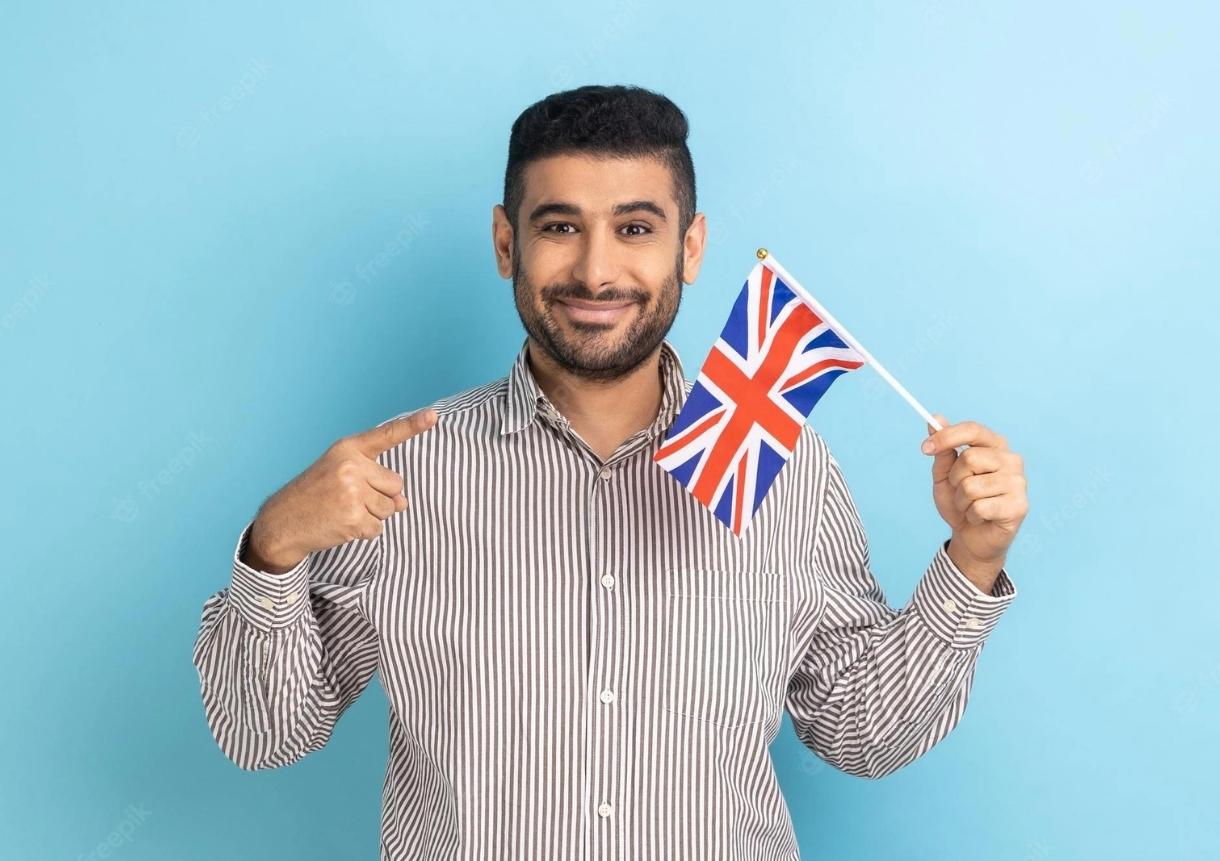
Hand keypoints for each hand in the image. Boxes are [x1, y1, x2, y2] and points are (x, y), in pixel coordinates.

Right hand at [246, 408, 437, 572]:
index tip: (433, 416)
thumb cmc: (314, 495)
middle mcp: (351, 466)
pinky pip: (378, 528)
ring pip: (390, 508)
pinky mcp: (353, 518)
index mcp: (348, 449)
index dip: (412, 425)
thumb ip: (376, 480)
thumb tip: (404, 502)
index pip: (387, 435)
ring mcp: (352, 492)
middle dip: (380, 496)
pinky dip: (364, 531)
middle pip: (396, 485)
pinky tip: (342, 524)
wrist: (282, 521)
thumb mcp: (339, 473)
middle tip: (348, 498)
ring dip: (372, 515)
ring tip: (343, 510)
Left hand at [922, 414, 1027, 581]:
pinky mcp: (1019, 506)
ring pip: (972, 486)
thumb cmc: (960, 501)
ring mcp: (1018, 483)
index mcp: (995, 445)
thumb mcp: (944, 475)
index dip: (946, 436)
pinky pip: (979, 507)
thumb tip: (934, 418)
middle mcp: (1011, 460)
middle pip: (970, 458)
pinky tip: (980, 517)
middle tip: (959, 491)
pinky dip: (971, 515)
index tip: (925, 448)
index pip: (973, 429)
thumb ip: (942, 449)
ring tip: (970, 506)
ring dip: (961, 501)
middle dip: (954, 479)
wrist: (972, 536)